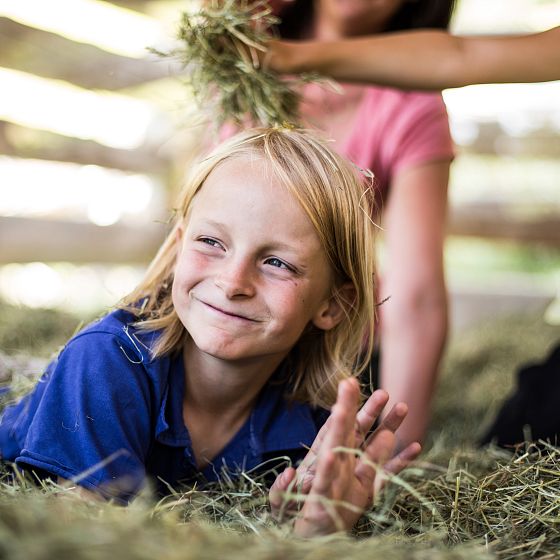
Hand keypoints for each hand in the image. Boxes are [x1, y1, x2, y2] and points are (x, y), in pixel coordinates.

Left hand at [269, 379, 420, 536]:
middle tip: (383, 392)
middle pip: (356, 430)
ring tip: (403, 407)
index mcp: (320, 459)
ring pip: (376, 446)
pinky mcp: (368, 492)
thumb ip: (282, 490)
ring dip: (389, 427)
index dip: (342, 411)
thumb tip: (291, 472)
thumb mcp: (282, 504)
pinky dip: (401, 461)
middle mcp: (340, 460)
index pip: (332, 430)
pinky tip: (415, 447)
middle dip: (369, 410)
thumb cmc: (292, 516)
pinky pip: (387, 474)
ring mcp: (356, 474)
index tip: (348, 388)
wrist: (309, 534)